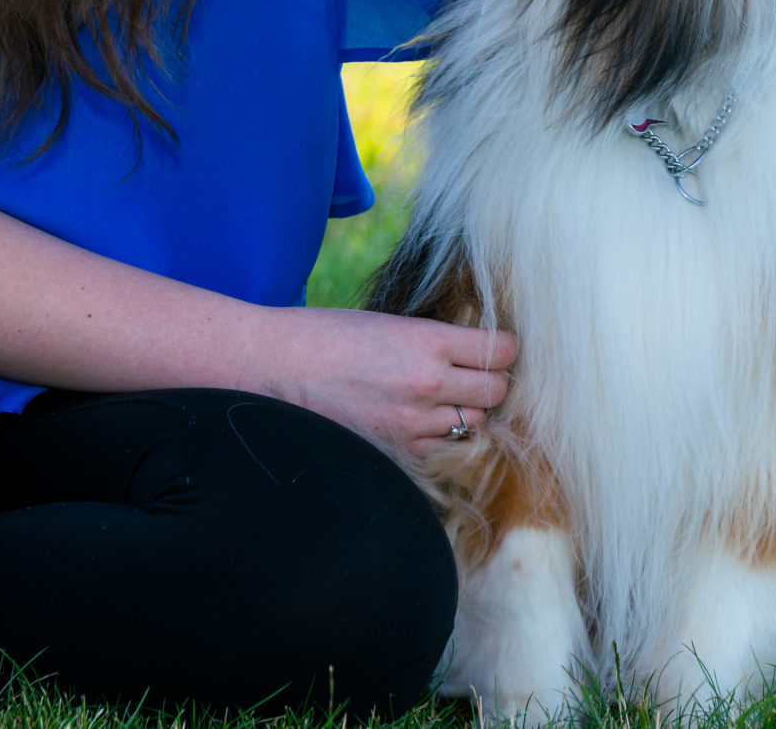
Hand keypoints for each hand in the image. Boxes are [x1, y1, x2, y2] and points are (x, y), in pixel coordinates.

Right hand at [250, 306, 517, 460]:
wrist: (271, 367)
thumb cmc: (324, 335)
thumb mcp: (388, 322)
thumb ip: (433, 341)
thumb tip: (475, 352)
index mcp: (427, 341)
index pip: (502, 350)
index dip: (505, 349)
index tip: (498, 348)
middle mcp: (427, 384)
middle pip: (497, 391)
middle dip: (492, 381)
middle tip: (478, 373)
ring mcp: (411, 425)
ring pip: (475, 424)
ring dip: (467, 412)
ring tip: (446, 398)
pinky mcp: (395, 453)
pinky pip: (443, 450)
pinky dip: (441, 438)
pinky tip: (424, 422)